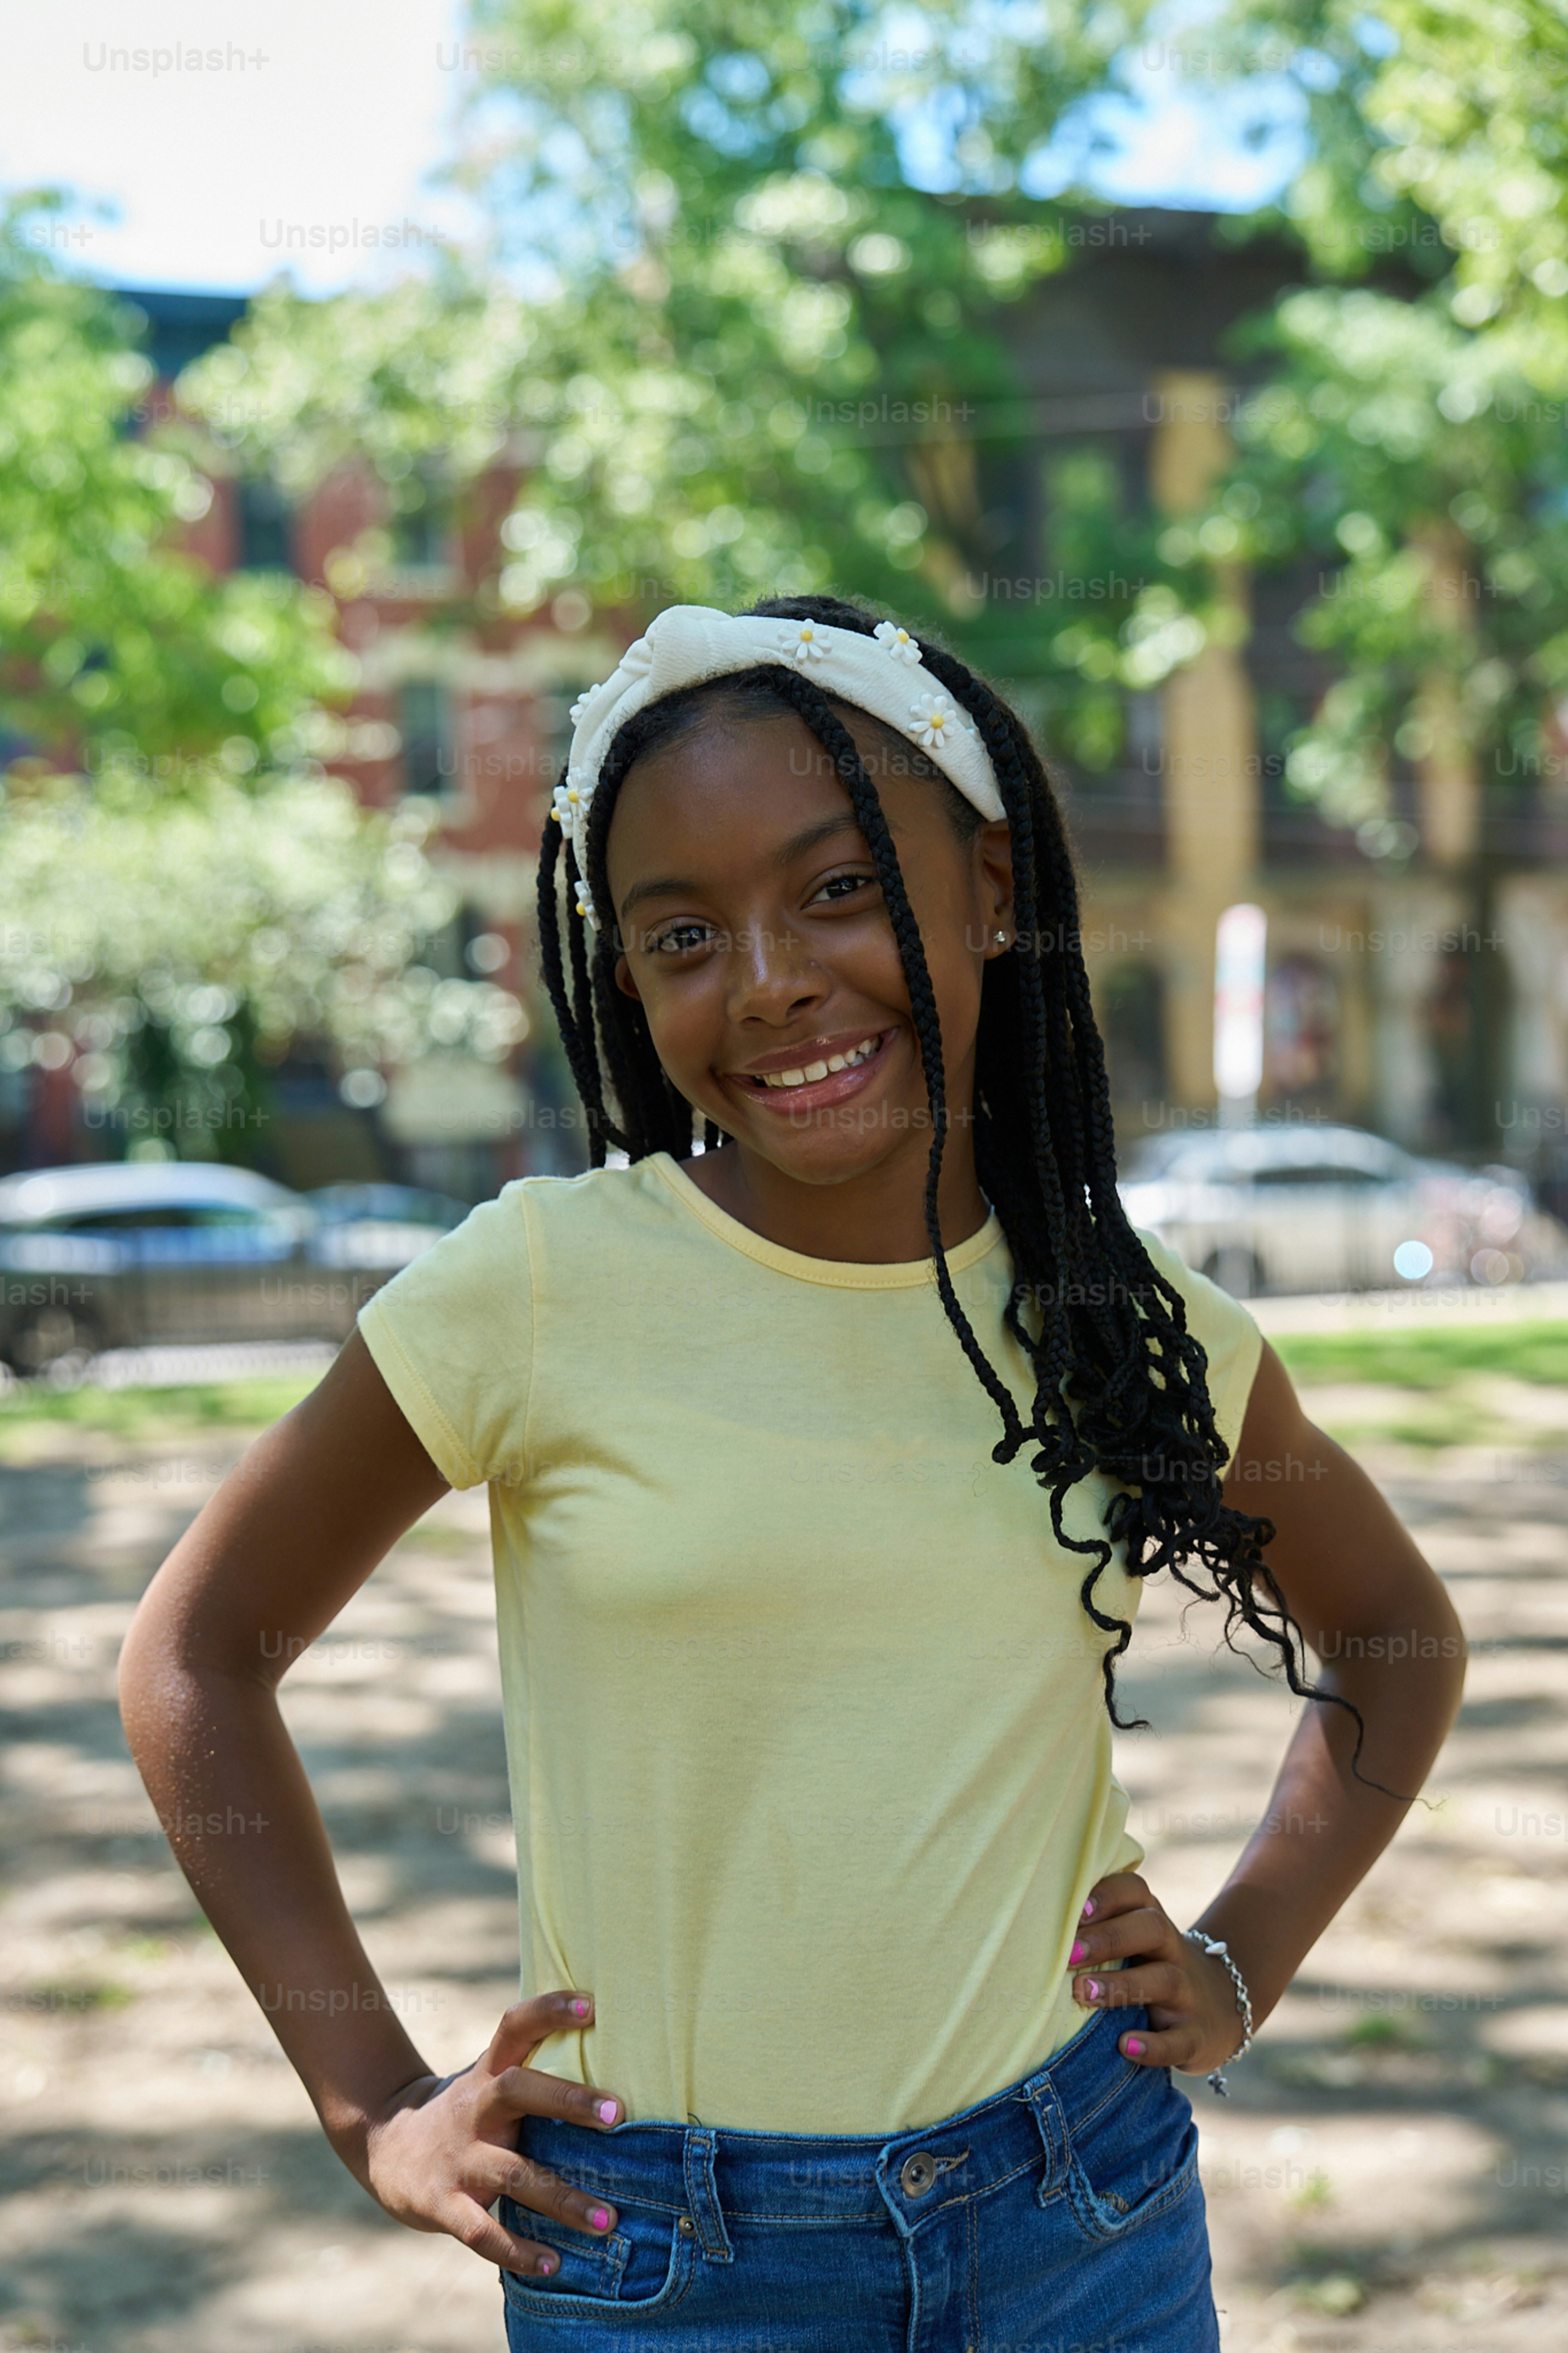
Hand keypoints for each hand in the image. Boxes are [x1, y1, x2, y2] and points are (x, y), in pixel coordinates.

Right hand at [355, 1990, 625, 2274]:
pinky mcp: (441, 2204)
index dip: (547, 2010)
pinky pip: (482, 2232)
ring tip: (609, 2220)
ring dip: (562, 2198)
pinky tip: (555, 2264)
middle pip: (516, 2089)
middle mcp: (473, 2109)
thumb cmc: (466, 2111)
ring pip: (512, 2174)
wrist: (385, 2145)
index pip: (514, 2027)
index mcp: (486, 2074)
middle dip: (567, 2100)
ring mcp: (457, 2159)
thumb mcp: (488, 2081)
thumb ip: (535, 2071)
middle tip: (618, 2113)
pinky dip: (518, 2251)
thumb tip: (616, 2056)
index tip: (590, 2004)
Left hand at [1067, 1873, 1247, 2076]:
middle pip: (1151, 1928)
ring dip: (1122, 1985)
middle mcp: (1173, 1950)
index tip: (1074, 1908)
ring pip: (1164, 1979)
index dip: (1107, 1895)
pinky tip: (1125, 2047)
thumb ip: (1094, 1929)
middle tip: (1067, 1954)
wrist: (1221, 2007)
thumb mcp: (1133, 1942)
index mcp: (1152, 1920)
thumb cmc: (1150, 1966)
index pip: (1135, 1891)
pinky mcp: (1196, 2036)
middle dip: (1108, 1937)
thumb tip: (1029, 1926)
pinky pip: (1179, 2040)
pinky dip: (1153, 2046)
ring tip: (1083, 1993)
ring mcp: (1188, 1993)